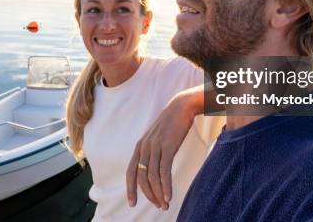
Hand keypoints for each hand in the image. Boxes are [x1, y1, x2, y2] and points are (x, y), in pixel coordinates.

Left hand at [126, 86, 203, 209]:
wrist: (182, 106)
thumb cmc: (172, 123)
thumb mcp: (157, 137)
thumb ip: (153, 150)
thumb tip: (153, 166)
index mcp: (140, 146)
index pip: (131, 171)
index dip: (130, 188)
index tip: (132, 203)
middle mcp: (145, 147)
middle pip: (141, 177)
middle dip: (149, 194)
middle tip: (158, 206)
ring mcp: (156, 147)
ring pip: (152, 177)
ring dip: (158, 193)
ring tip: (165, 204)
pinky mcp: (168, 147)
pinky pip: (164, 171)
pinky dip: (166, 186)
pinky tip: (169, 196)